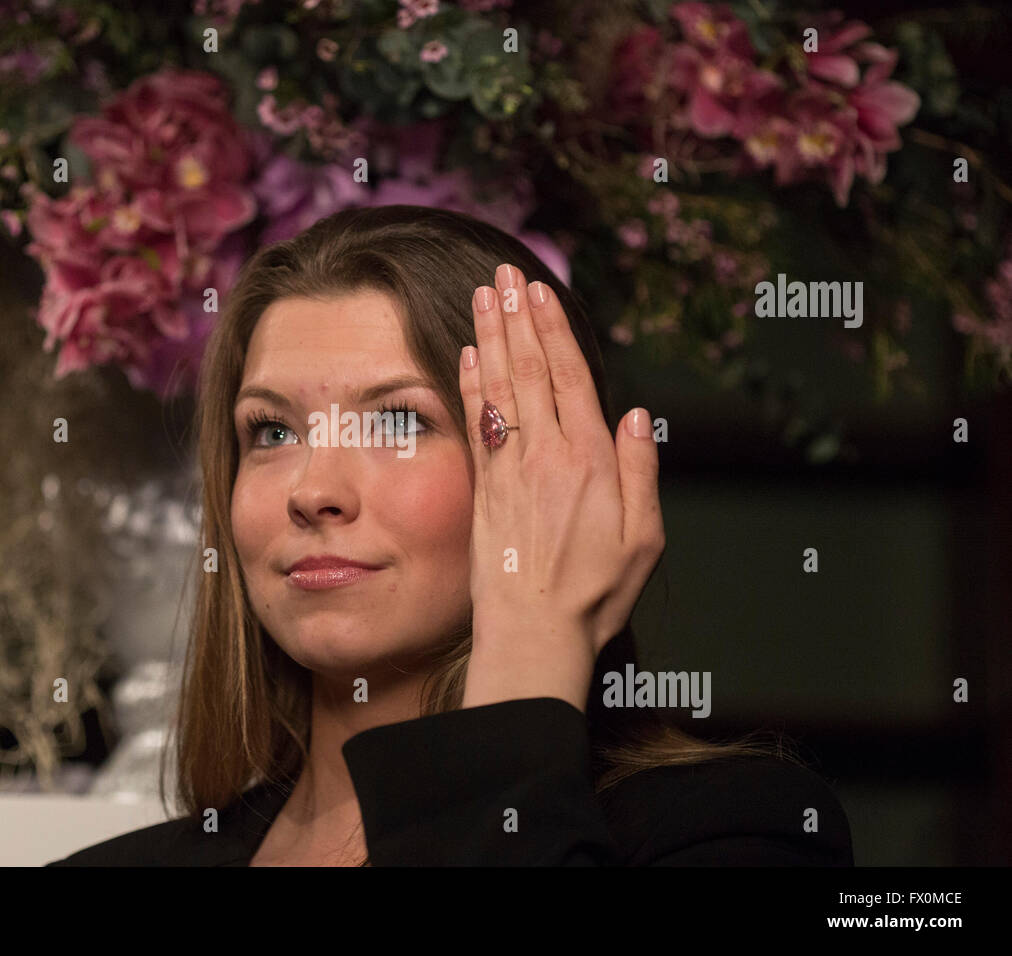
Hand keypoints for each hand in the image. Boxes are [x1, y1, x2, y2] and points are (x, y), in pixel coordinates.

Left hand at [458, 263, 664, 712]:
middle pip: (529, 371)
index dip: (553, 331)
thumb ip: (641, 473)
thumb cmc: (594, 593)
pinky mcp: (484, 489)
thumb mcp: (645, 539)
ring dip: (489, 337)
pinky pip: (476, 424)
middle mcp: (546, 456)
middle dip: (516, 317)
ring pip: (498, 388)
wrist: (533, 632)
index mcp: (591, 462)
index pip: (569, 378)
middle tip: (505, 275)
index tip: (540, 292)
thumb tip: (639, 416)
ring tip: (483, 296)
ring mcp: (510, 470)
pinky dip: (470, 385)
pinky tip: (464, 354)